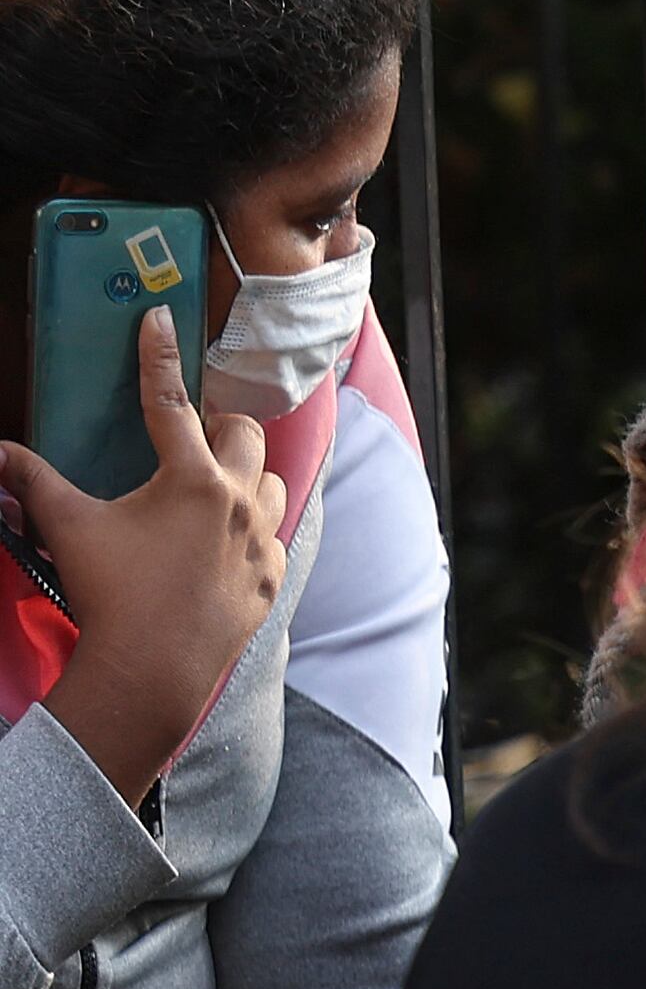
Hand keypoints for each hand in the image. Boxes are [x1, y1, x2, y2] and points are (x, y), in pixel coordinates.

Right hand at [0, 311, 282, 806]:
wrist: (153, 669)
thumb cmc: (110, 592)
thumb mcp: (65, 526)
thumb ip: (29, 480)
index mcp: (192, 478)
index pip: (171, 400)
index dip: (159, 354)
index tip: (160, 318)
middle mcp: (239, 502)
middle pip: (245, 434)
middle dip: (219, 423)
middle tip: (192, 430)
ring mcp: (262, 541)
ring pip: (271, 483)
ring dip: (246, 474)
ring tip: (213, 483)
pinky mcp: (271, 578)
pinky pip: (273, 537)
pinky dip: (252, 528)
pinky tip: (224, 539)